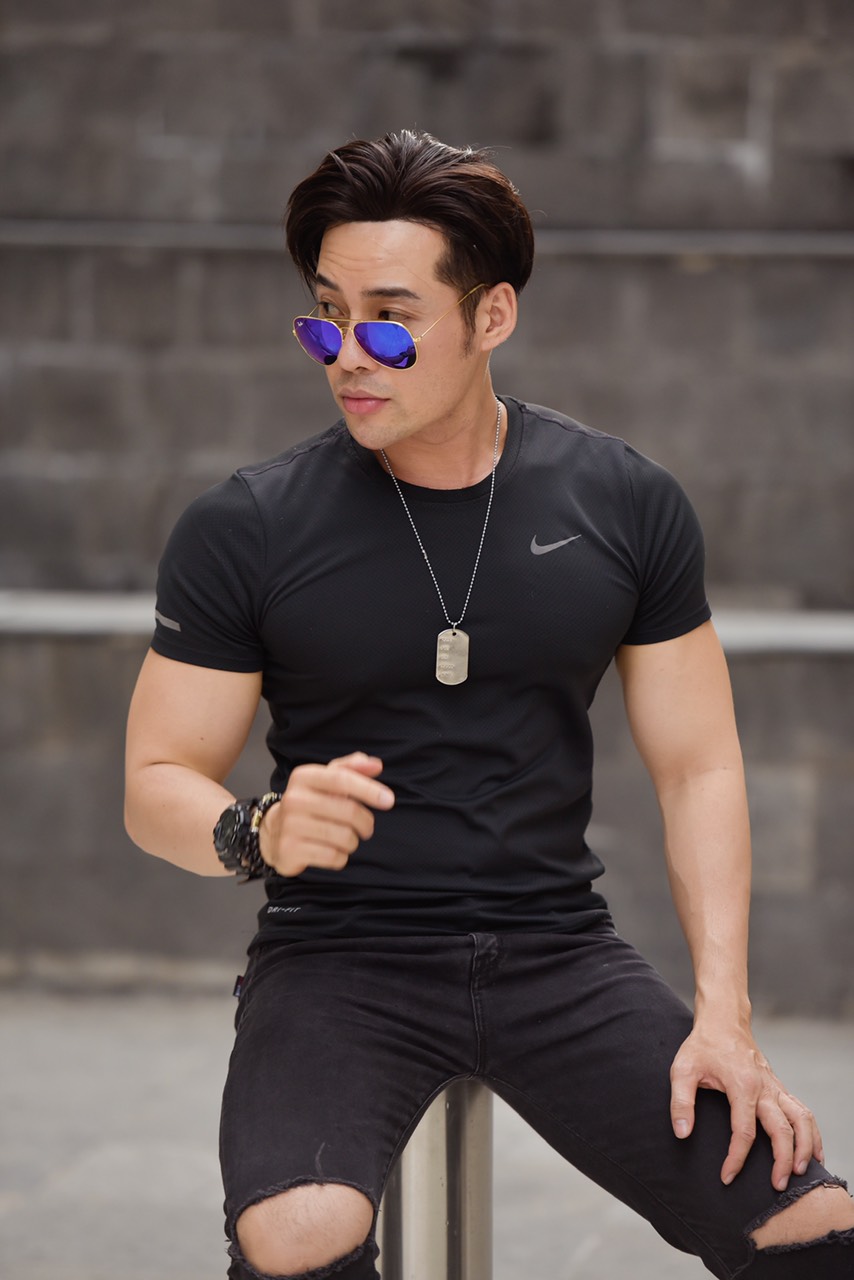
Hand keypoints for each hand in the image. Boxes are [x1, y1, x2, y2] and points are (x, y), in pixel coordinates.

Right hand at [258, 752, 394, 876]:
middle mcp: (294, 799)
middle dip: (366, 822)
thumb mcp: (325, 780)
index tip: (389, 800)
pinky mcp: (291, 850)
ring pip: (344, 837)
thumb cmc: (309, 803)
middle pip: (348, 811)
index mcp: (304, 777)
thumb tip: (375, 765)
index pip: (342, 779)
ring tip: (346, 839)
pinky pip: (333, 857)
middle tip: (367, 828)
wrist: (273, 833)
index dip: (369, 789)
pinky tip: (333, 852)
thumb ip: (350, 769)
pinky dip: (341, 857)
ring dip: (353, 841)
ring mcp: (290, 825)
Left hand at [670, 1019, 823, 1189]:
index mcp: (741, 1085)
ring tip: (802, 1173)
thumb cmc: (702, 1046)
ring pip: (802, 1120)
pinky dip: (812, 1133)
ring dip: (806, 1147)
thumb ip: (681, 1102)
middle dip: (783, 1161)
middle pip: (782, 1130)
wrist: (723, 1021)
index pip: (744, 1131)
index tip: (727, 1177)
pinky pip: (802, 1112)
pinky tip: (814, 1152)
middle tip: (778, 1186)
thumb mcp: (682, 1069)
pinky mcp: (779, 1088)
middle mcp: (764, 1088)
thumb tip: (682, 1133)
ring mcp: (775, 1087)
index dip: (736, 1158)